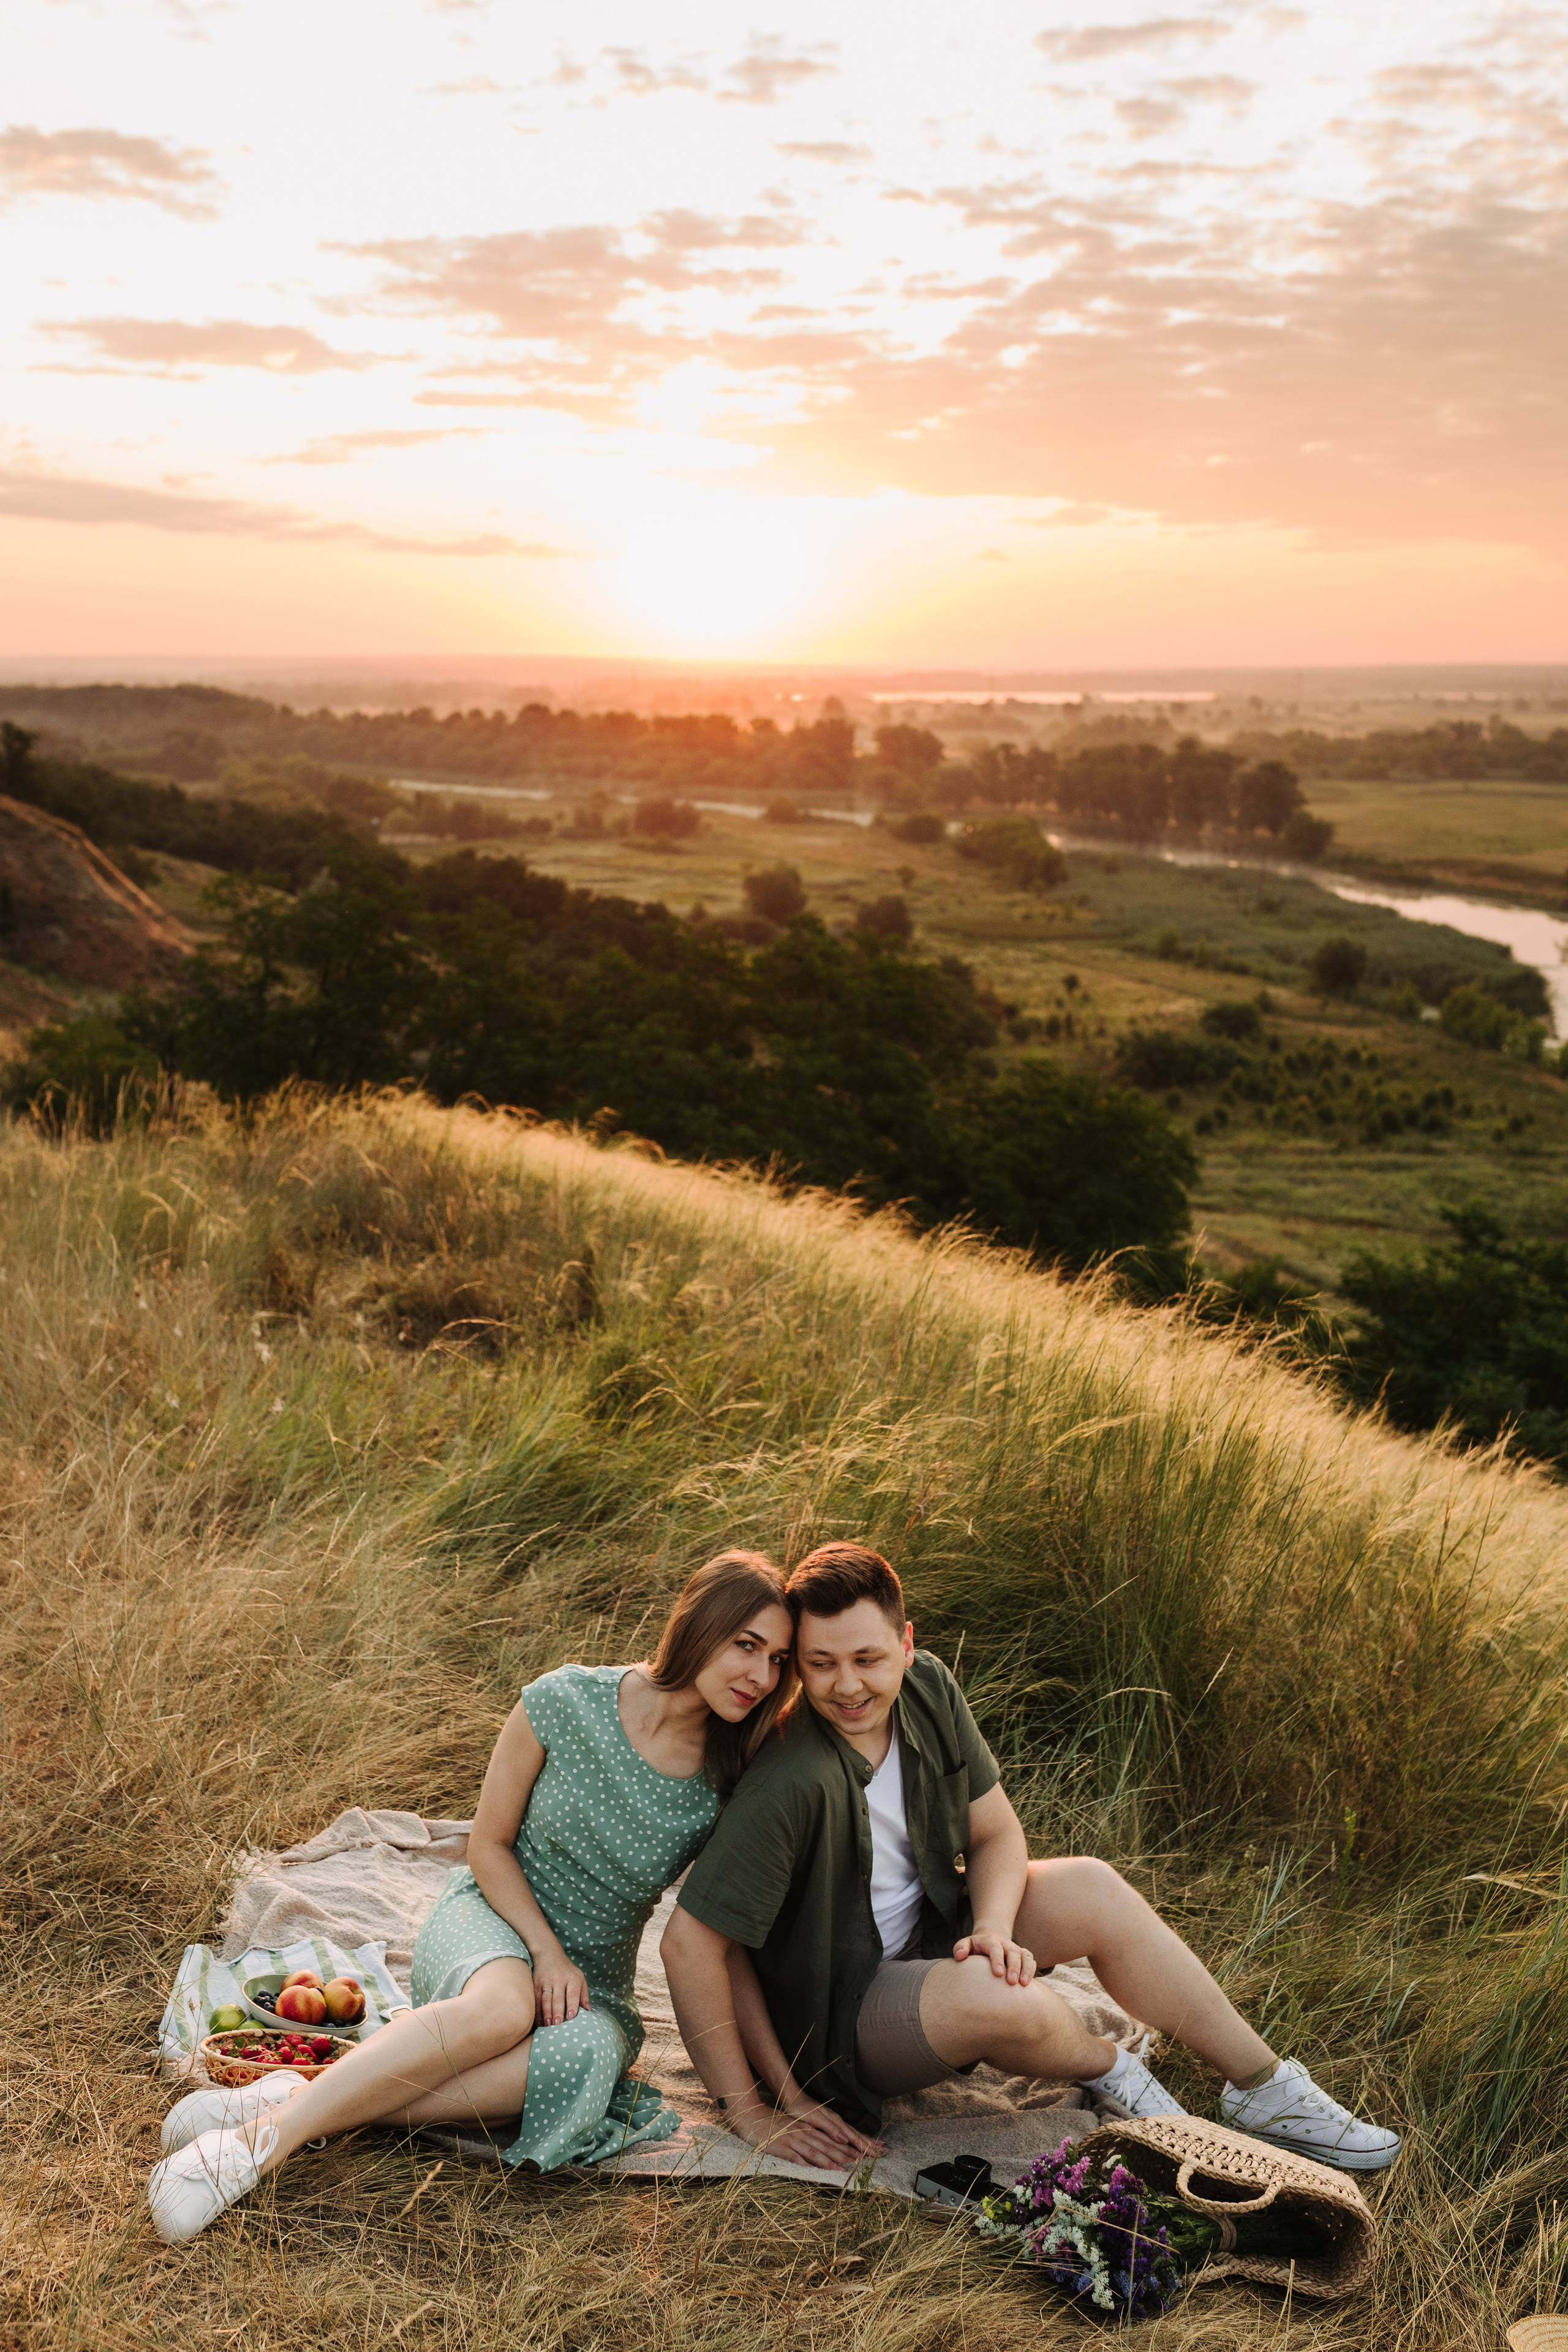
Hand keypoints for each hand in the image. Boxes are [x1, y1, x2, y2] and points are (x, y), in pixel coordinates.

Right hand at [531, 1945, 590, 2026]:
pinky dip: (537, 2012)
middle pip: (558, 1998)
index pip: (572, 1993)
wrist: (548, 1953)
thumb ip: (583, 1995)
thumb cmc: (567, 1970)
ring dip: (546, 2014)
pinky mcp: (536, 1984)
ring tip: (548, 2025)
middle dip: (557, 2012)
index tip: (571, 2017)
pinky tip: (539, 2022)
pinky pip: (536, 2000)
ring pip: (546, 2000)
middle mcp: (559, 1979)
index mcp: (572, 1978)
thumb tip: (588, 2011)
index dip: (572, 2005)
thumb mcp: (579, 1977)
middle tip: (557, 2025)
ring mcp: (546, 1982)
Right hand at [722, 2092, 883, 2170]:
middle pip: (828, 2145)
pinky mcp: (781, 2146)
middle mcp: (804, 2132)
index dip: (847, 2147)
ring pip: (814, 2151)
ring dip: (829, 2161)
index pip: (831, 2139)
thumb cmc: (772, 2123)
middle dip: (846, 2154)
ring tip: (843, 2169)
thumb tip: (822, 2148)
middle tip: (862, 2163)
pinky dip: (806, 2164)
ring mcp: (793, 2139)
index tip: (863, 2155)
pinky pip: (795, 2157)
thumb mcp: (794, 2127)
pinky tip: (814, 2172)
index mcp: (808, 2128)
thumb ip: (808, 2136)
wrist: (750, 2115)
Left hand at [953, 1926, 1035, 1985]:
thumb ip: (960, 1948)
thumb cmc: (976, 1947)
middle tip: (1012, 1982)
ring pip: (1025, 1956)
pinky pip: (1031, 1960)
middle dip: (1013, 1967)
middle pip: (1012, 1952)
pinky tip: (1029, 1984)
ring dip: (1026, 1969)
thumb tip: (959, 1957)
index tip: (998, 1973)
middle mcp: (1005, 1944)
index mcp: (990, 1941)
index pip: (995, 1947)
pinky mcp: (1023, 1956)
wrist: (991, 1938)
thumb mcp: (966, 1944)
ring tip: (1024, 1985)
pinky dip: (1032, 1970)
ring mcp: (1016, 1949)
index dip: (997, 1959)